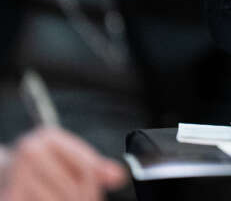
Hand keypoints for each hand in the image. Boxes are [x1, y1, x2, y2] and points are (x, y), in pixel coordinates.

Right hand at [0, 126, 126, 200]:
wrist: (6, 171)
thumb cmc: (45, 163)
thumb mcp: (71, 157)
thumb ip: (96, 166)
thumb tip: (118, 177)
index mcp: (50, 136)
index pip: (86, 166)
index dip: (95, 185)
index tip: (96, 196)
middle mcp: (31, 151)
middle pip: (71, 187)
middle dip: (81, 199)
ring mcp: (16, 173)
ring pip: (55, 200)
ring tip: (67, 199)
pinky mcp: (9, 194)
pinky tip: (48, 199)